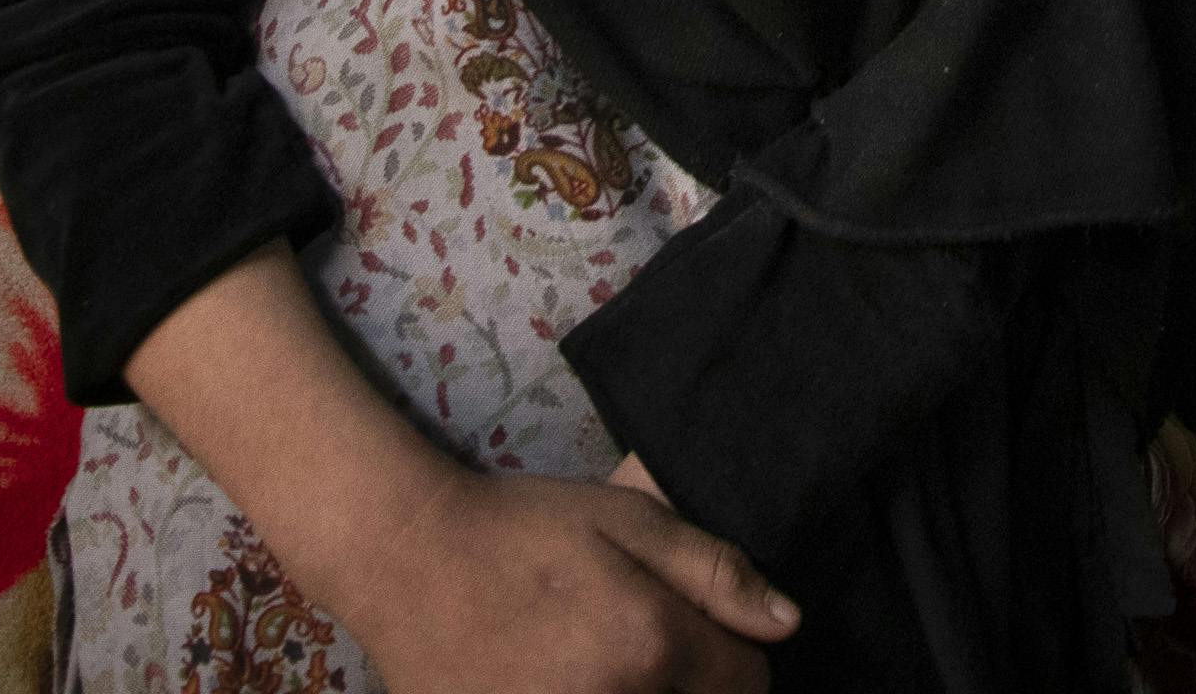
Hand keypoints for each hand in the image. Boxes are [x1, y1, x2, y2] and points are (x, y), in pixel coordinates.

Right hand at [347, 471, 798, 693]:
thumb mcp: (628, 519)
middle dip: (695, 686)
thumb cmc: (525, 530)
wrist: (410, 563)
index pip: (746, 684)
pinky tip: (572, 678)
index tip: (713, 634)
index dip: (740, 656)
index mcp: (648, 645)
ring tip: (610, 660)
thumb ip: (714, 572)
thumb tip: (786, 624)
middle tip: (656, 646)